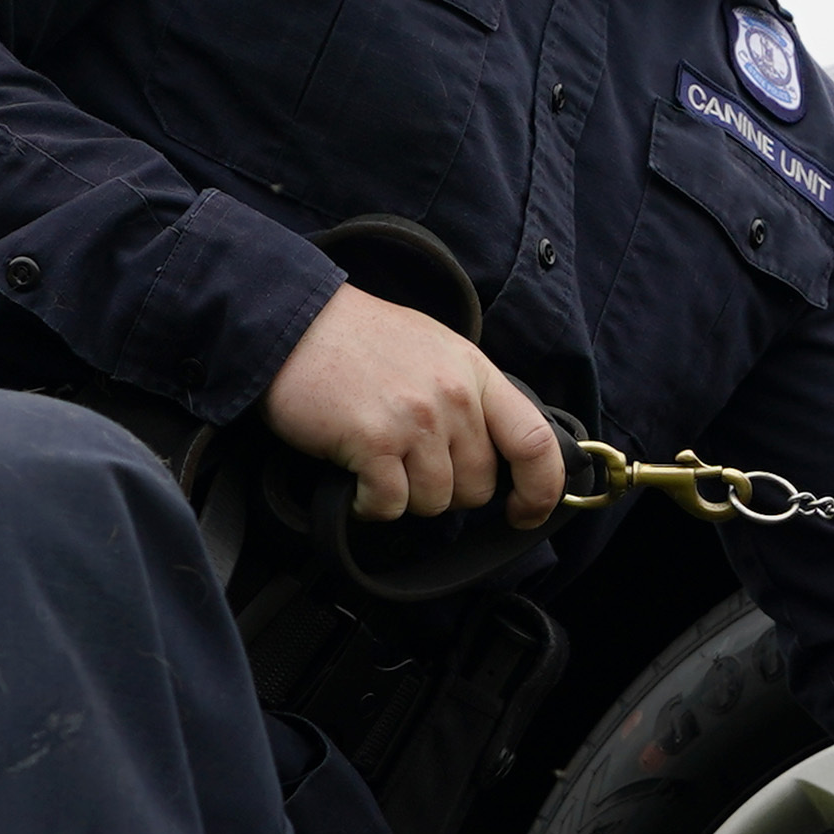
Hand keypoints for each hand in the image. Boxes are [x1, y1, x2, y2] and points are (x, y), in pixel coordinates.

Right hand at [260, 285, 565, 525]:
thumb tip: (496, 453)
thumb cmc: (359, 339)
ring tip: (376, 463)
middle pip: (478, 487)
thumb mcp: (435, 350)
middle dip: (446, 492)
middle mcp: (453, 396)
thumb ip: (470, 396)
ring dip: (404, 497)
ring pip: (434, 502)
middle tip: (409, 465)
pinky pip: (389, 506)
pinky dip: (369, 505)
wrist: (293, 322)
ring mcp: (415, 419)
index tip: (525, 512)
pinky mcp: (374, 441)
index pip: (535, 442)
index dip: (541, 490)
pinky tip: (354, 479)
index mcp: (475, 373)